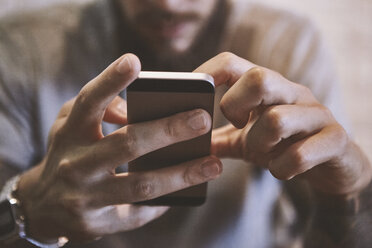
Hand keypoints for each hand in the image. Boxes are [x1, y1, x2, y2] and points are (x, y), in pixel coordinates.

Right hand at [17, 54, 221, 242]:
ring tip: (213, 165)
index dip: (110, 81)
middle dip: (168, 131)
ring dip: (181, 175)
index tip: (134, 61)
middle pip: (126, 144)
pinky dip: (166, 202)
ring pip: (140, 185)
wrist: (42, 205)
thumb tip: (135, 109)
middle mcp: (76, 164)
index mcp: (71, 133)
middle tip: (202, 119)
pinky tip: (188, 191)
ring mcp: (85, 197)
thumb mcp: (72, 126)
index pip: (89, 102)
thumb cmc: (69, 154)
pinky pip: (139, 214)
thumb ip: (101, 109)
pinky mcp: (96, 223)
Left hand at [195, 52, 370, 196]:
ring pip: (277, 119)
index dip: (207, 73)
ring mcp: (315, 114)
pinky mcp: (334, 139)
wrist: (332, 165)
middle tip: (238, 126)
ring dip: (260, 144)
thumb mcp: (247, 141)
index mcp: (267, 88)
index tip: (193, 94)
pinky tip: (282, 170)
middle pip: (258, 78)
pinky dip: (281, 168)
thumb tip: (188, 144)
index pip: (232, 62)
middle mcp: (292, 92)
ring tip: (263, 154)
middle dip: (236, 107)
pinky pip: (299, 155)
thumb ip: (220, 140)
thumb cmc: (284, 146)